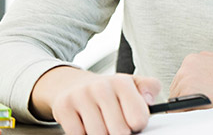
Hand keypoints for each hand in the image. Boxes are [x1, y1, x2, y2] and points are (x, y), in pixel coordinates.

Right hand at [30, 66, 159, 134]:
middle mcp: (101, 87)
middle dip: (120, 132)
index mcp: (122, 82)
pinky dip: (84, 134)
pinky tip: (86, 124)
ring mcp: (80, 97)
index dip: (138, 126)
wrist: (74, 85)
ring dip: (102, 134)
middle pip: (119, 132)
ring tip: (102, 123)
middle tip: (115, 124)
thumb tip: (149, 100)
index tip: (133, 123)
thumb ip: (149, 89)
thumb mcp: (133, 84)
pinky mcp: (63, 108)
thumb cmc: (109, 90)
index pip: (138, 119)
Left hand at [169, 51, 212, 109]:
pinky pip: (179, 108)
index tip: (192, 97)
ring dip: (186, 105)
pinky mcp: (187, 92)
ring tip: (200, 108)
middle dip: (185, 97)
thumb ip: (207, 61)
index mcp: (192, 59)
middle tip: (198, 104)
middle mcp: (186, 67)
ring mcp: (185, 79)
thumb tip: (200, 70)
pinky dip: (186, 112)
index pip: (181, 79)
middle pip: (177, 88)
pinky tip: (197, 112)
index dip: (187, 90)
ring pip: (177, 99)